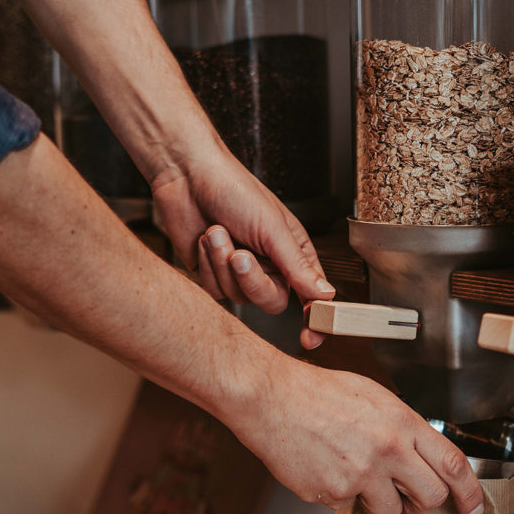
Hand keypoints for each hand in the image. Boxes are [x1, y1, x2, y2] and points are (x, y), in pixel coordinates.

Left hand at [150, 143, 333, 347]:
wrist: (187, 175)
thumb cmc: (235, 189)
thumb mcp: (273, 228)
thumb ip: (298, 267)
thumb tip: (326, 296)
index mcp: (293, 253)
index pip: (311, 295)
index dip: (313, 320)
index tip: (310, 338)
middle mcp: (269, 265)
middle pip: (270, 301)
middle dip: (251, 279)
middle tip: (240, 253)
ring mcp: (239, 272)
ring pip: (238, 296)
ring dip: (223, 263)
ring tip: (217, 231)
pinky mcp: (212, 273)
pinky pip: (214, 289)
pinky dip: (208, 264)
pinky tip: (206, 238)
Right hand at [234, 353, 485, 513]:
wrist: (270, 397)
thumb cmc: (317, 392)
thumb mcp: (374, 397)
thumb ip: (402, 428)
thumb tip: (420, 455)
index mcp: (402, 422)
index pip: (452, 464)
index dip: (470, 492)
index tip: (474, 508)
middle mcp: (387, 449)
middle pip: (430, 496)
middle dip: (424, 503)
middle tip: (410, 497)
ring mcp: (360, 474)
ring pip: (390, 510)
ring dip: (379, 500)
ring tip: (355, 472)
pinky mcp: (332, 493)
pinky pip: (349, 507)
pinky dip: (340, 494)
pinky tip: (325, 467)